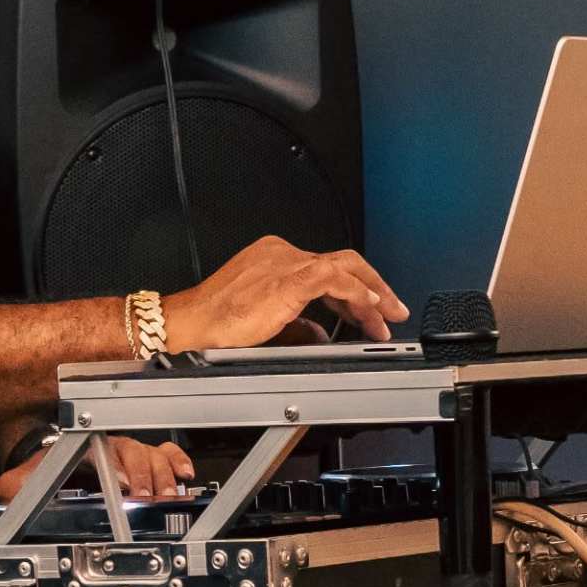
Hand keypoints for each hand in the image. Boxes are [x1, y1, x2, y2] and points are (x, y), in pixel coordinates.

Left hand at [0, 434, 193, 503]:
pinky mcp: (141, 460)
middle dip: (145, 478)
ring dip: (164, 474)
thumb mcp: (20, 481)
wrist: (50, 462)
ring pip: (153, 454)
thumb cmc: (41, 470)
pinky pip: (166, 453)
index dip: (119, 470)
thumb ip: (15, 486)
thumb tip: (8, 490)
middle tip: (150, 499)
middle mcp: (109, 446)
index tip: (126, 487)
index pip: (106, 452)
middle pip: (136, 453)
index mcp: (83, 447)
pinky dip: (178, 460)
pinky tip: (185, 475)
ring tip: (170, 496)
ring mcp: (127, 451)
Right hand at [167, 236, 407, 350]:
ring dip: (372, 294)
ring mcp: (286, 262)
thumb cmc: (217, 322)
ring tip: (388, 315)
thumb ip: (296, 324)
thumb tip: (317, 333)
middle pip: (343, 261)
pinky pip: (335, 279)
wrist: (192, 323)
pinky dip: (357, 292)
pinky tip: (370, 308)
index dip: (354, 291)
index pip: (327, 268)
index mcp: (275, 259)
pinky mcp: (289, 277)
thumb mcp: (266, 323)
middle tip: (394, 309)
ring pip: (344, 267)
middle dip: (374, 286)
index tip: (369, 310)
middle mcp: (283, 254)